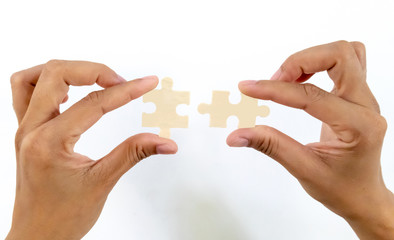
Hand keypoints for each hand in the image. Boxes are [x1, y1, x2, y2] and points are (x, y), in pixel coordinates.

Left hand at [7, 60, 177, 239]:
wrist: (37, 236)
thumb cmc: (62, 217)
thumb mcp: (102, 182)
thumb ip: (133, 154)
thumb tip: (165, 141)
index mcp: (49, 142)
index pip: (93, 103)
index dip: (126, 91)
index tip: (147, 83)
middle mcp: (31, 130)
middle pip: (58, 74)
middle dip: (94, 71)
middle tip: (122, 82)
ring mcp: (24, 129)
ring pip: (35, 77)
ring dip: (67, 71)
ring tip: (94, 78)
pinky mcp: (26, 132)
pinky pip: (25, 91)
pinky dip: (48, 81)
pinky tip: (68, 89)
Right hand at [227, 41, 393, 238]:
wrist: (364, 196)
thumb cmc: (341, 188)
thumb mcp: (303, 169)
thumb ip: (270, 146)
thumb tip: (236, 135)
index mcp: (358, 126)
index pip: (311, 95)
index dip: (274, 90)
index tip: (247, 88)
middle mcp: (367, 106)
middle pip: (339, 55)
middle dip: (300, 61)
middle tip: (274, 81)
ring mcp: (366, 99)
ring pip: (345, 53)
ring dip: (312, 59)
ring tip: (287, 80)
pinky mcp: (358, 97)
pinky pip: (346, 63)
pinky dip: (320, 63)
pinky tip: (301, 80)